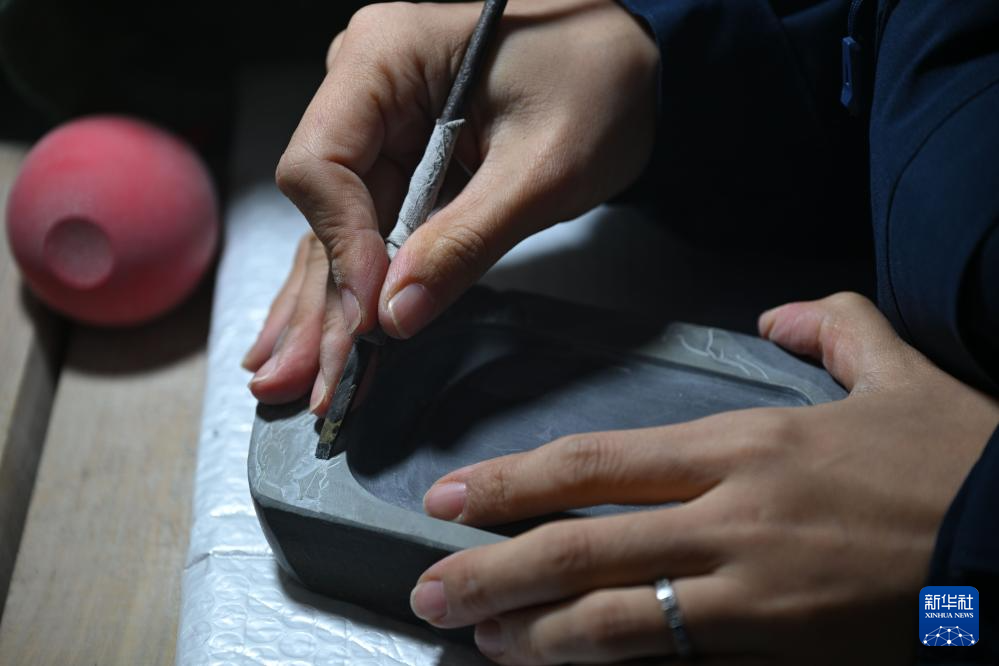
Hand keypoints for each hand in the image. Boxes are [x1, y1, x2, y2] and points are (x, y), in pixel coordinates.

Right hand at [245, 0, 658, 411]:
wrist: (630, 60)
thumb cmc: (598, 82)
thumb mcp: (543, 168)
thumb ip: (467, 240)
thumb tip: (395, 315)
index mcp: (383, 57)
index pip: (323, 165)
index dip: (342, 247)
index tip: (372, 313)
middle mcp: (362, 88)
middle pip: (324, 210)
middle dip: (327, 302)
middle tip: (319, 383)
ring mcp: (376, 126)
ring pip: (337, 231)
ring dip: (327, 309)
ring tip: (300, 382)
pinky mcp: (398, 160)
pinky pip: (366, 232)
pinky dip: (352, 289)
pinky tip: (311, 337)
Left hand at [411, 293, 998, 664]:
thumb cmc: (955, 461)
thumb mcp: (899, 374)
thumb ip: (832, 327)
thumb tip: (779, 314)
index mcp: (744, 444)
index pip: (600, 462)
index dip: (517, 481)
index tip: (454, 496)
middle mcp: (730, 515)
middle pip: (587, 542)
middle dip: (497, 566)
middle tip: (430, 586)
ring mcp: (750, 589)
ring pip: (616, 614)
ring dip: (535, 629)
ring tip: (475, 636)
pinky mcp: (775, 646)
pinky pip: (672, 656)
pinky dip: (606, 663)